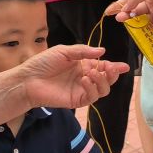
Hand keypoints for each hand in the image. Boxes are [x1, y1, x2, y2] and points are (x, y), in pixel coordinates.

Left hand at [6, 45, 129, 109]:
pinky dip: (92, 88)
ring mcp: (81, 90)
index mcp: (83, 65)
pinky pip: (92, 97)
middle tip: (110, 68)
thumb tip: (102, 52)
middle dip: (112, 74)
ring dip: (102, 81)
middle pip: (107, 80)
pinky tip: (85, 80)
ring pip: (103, 90)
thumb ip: (83, 52)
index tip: (124, 66)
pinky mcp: (77, 100)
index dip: (114, 67)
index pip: (103, 67)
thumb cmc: (43, 63)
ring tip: (92, 73)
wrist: (28, 79)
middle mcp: (85, 78)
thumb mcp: (64, 51)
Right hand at [106, 0, 152, 31]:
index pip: (129, 0)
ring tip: (127, 24)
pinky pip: (152, 30)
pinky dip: (145, 32)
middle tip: (120, 18)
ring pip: (142, 22)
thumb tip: (124, 8)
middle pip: (135, 12)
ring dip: (134, 24)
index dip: (119, 6)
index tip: (108, 12)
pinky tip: (138, 33)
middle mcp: (151, 4)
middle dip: (126, 15)